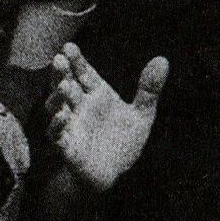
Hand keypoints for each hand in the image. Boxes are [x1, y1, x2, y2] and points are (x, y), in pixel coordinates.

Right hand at [45, 43, 165, 191]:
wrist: (114, 173)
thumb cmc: (122, 142)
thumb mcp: (142, 115)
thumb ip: (149, 90)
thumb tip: (163, 60)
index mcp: (96, 95)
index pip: (84, 73)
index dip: (77, 61)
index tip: (70, 47)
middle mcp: (80, 107)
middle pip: (66, 85)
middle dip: (61, 73)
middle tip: (59, 58)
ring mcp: (71, 125)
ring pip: (56, 107)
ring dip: (57, 96)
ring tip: (64, 86)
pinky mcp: (67, 146)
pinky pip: (57, 135)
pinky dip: (57, 125)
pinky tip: (61, 116)